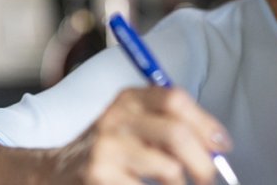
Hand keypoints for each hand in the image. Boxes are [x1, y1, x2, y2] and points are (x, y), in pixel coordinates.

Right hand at [47, 87, 232, 184]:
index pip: (175, 99)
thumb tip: (218, 146)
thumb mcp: (131, 124)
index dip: (205, 123)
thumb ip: (170, 126)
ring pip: (168, 169)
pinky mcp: (99, 178)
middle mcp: (115, 118)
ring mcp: (106, 150)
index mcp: (128, 99)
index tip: (221, 145)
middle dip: (203, 162)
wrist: (54, 171)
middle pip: (176, 134)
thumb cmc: (108, 150)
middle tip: (208, 178)